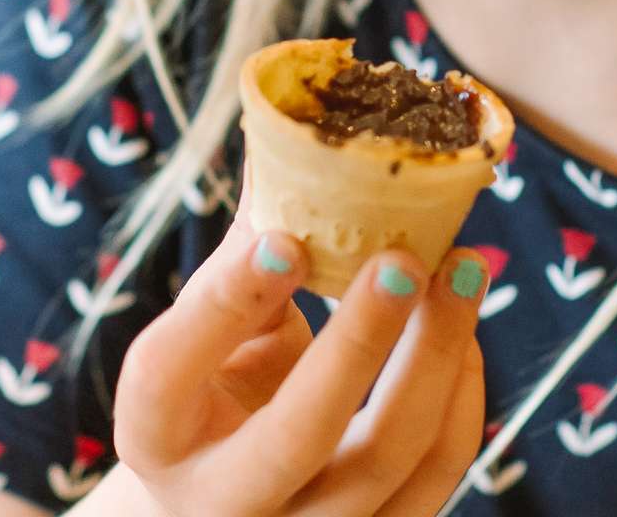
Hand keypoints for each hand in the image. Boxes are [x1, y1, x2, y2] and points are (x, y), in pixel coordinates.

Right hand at [109, 164, 487, 515]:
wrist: (222, 495)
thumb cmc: (212, 384)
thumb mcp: (202, 330)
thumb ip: (243, 258)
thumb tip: (291, 135)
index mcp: (152, 433)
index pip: (171, 370)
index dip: (227, 301)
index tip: (283, 236)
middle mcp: (216, 502)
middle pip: (298, 435)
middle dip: (359, 344)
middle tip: (405, 259)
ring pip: (387, 460)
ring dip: (436, 357)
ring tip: (465, 269)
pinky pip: (435, 479)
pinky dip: (460, 396)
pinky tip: (462, 328)